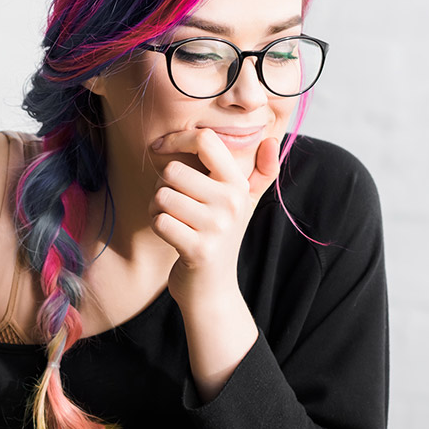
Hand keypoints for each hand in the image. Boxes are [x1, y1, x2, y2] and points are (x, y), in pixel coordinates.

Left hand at [149, 129, 280, 313]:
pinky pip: (160, 221)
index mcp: (238, 184)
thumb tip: (270, 141)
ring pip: (162, 196)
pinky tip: (171, 235)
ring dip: (157, 208)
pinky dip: (157, 227)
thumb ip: (261, 172)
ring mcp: (217, 227)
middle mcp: (232, 202)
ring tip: (174, 220)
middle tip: (174, 204)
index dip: (176, 139)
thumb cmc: (222, 239)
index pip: (205, 140)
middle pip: (173, 170)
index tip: (158, 148)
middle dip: (162, 186)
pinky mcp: (198, 249)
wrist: (214, 289)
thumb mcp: (246, 204)